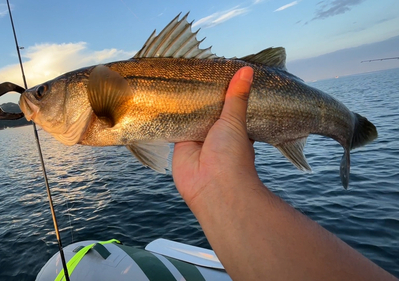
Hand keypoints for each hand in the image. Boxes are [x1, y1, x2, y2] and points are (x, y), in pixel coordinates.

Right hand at [172, 66, 257, 206]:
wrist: (214, 186)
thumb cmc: (232, 156)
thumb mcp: (235, 120)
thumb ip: (236, 96)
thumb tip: (248, 70)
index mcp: (231, 126)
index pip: (224, 102)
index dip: (219, 89)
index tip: (213, 69)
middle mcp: (212, 131)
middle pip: (203, 107)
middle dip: (198, 95)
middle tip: (190, 69)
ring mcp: (194, 137)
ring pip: (187, 114)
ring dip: (182, 103)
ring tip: (174, 77)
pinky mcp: (177, 142)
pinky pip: (171, 125)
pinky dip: (167, 114)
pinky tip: (161, 97)